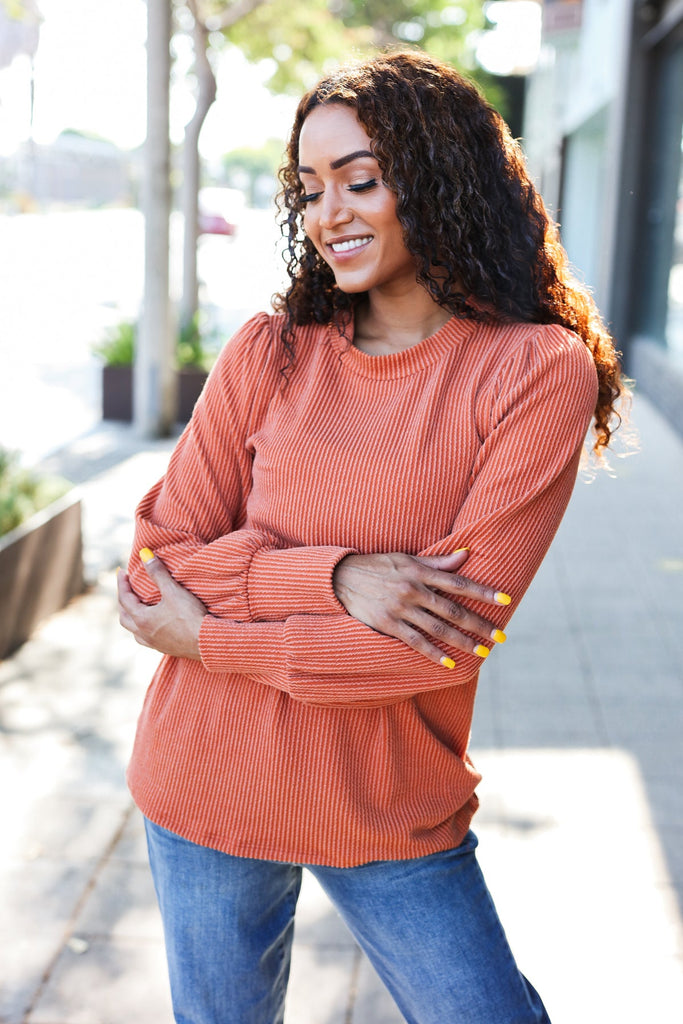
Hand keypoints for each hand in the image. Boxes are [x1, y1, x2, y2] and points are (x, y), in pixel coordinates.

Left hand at [117, 551, 206, 659]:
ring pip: (134, 631)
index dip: (121, 583)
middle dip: (123, 601)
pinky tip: (153, 625)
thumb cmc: (190, 617)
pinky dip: (143, 629)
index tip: (121, 571)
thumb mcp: (173, 591)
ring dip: (131, 618)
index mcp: (142, 619)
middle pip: (124, 617)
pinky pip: (146, 639)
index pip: (124, 599)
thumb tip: (144, 554)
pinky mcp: (165, 648)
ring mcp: (154, 643)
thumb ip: (158, 573)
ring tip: (136, 608)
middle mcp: (143, 633)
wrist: (206, 642)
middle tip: (126, 588)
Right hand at [332, 548, 508, 667]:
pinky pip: (415, 642)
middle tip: (501, 636)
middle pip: (454, 610)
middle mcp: (414, 591)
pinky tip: (449, 663)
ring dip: (462, 642)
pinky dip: (433, 654)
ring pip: (438, 629)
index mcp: (420, 572)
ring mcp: (401, 609)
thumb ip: (437, 561)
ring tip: (482, 653)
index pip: (459, 583)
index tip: (506, 600)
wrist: (340, 577)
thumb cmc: (378, 565)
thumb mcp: (407, 558)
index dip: (484, 592)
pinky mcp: (388, 625)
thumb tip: (466, 555)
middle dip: (480, 624)